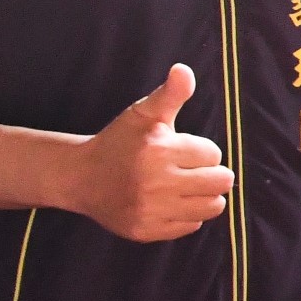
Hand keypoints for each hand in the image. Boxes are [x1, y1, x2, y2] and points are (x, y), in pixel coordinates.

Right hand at [73, 64, 234, 242]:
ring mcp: (151, 209)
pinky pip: (192, 226)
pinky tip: (169, 202)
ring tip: (185, 186)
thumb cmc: (119, 142)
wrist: (80, 177)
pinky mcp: (146, 230)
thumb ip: (170, 94)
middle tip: (188, 170)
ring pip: (212, 206)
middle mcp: (155, 182)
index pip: (213, 154)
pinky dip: (187, 215)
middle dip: (210, 173)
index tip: (180, 150)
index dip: (200, 151)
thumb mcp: (143, 114)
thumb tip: (184, 70)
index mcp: (158, 150)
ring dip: (205, 196)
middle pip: (221, 181)